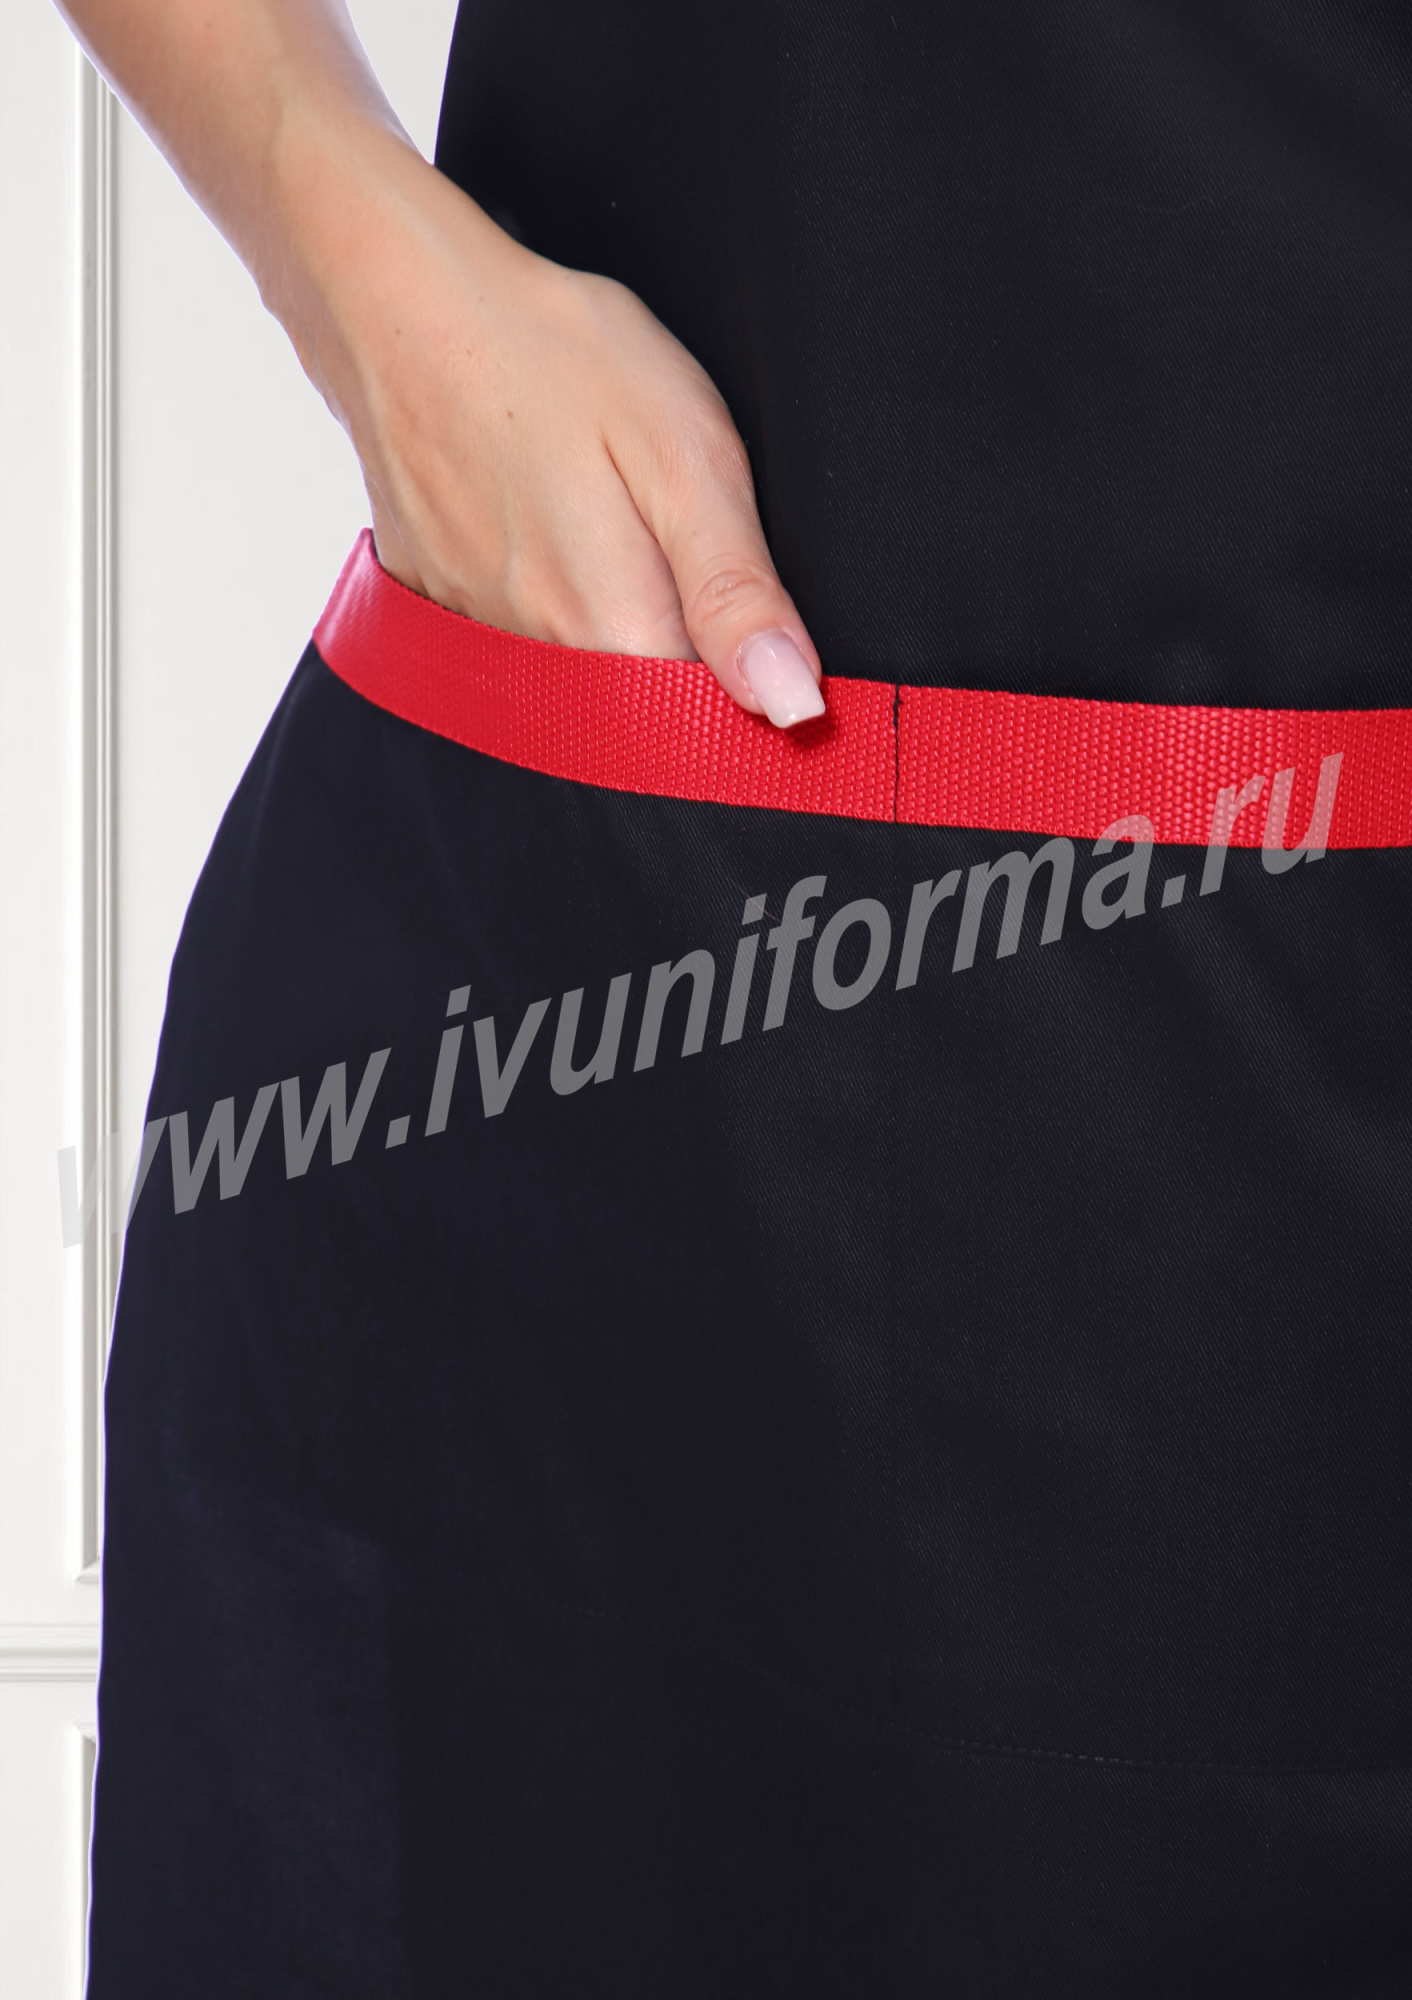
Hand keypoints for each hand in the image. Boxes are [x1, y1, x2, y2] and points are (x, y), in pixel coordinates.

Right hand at [284, 124, 824, 727]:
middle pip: (642, 708)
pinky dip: (548, 597)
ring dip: (613, 623)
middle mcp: (538, 660)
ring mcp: (478, 637)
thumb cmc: (553, 359)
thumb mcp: (685, 456)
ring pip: (580, 674)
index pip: (707, 724)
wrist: (400, 301)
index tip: (755, 632)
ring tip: (609, 519)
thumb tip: (792, 706)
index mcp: (613, 634)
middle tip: (675, 543)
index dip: (745, 690)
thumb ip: (737, 593)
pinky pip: (517, 638)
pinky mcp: (439, 606)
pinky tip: (551, 525)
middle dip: (682, 662)